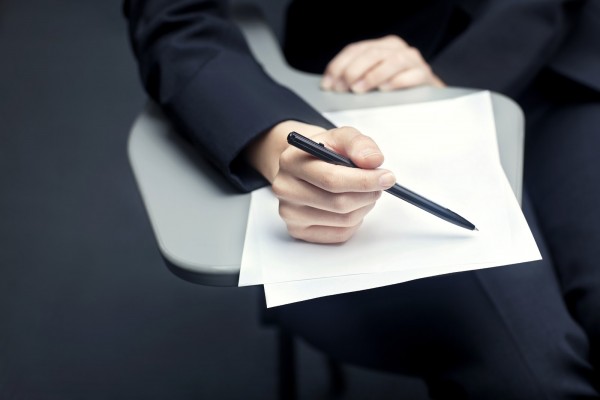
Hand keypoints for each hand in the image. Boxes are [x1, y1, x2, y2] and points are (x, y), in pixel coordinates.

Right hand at [246, 121, 395, 242]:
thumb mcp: (342, 138)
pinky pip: (339, 234)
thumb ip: (359, 144)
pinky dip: (354, 221)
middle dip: (367, 194)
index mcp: (291, 161)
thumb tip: (373, 161)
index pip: (331, 179)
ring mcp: (289, 213)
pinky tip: (350, 206)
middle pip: (338, 203)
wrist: (305, 167)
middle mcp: (285, 189)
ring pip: (343, 220)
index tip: (386, 177)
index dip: (364, 180)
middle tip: (380, 185)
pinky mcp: (298, 231)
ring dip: (363, 207)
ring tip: (363, 193)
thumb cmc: (324, 152)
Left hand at [320, 35, 444, 93]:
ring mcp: (412, 60)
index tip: (327, 85)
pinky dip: (396, 82)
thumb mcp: (371, 78)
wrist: (425, 94)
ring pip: (391, 61)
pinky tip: (384, 90)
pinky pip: (411, 75)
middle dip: (352, 71)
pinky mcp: (424, 74)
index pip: (355, 50)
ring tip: (359, 89)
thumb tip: (330, 85)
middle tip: (342, 89)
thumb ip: (354, 77)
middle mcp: (396, 48)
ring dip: (372, 76)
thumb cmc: (392, 87)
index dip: (338, 66)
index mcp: (380, 46)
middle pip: (371, 53)